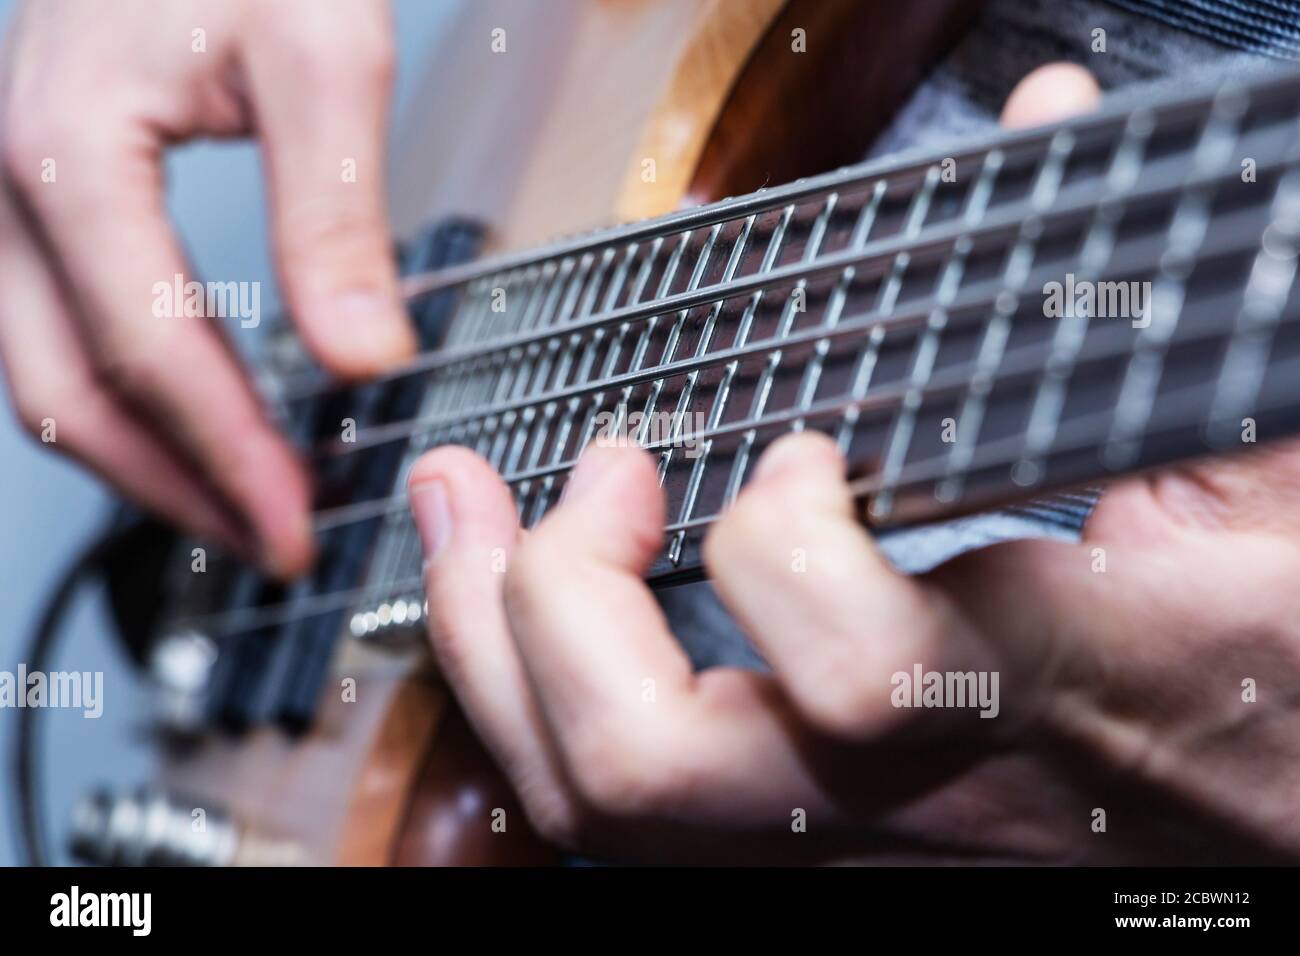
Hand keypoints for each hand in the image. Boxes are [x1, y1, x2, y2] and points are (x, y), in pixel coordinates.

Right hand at [0, 0, 410, 574]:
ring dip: (146, 465)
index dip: (229, 459)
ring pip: (47, 379)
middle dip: (178, 491)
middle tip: (274, 549)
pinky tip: (202, 430)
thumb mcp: (321, 54)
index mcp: (72, 153)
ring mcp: (9, 200)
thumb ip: (336, 213)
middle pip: (69, 392)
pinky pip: (58, 336)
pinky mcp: (40, 205)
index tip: (299, 526)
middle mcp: (11, 187)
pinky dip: (128, 405)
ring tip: (244, 513)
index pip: (148, 353)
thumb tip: (362, 358)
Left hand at [405, 65, 1299, 862]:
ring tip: (477, 524)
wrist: (1296, 830)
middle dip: (550, 598)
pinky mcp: (826, 860)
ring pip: (602, 810)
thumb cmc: (1284, 666)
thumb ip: (1141, 307)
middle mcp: (927, 792)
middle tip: (588, 470)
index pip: (857, 667)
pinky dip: (538, 699)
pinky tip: (541, 610)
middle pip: (650, 765)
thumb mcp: (1264, 483)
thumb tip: (1048, 111)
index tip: (802, 451)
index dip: (781, 546)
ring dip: (495, 652)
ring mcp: (859, 848)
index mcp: (1054, 681)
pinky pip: (630, 817)